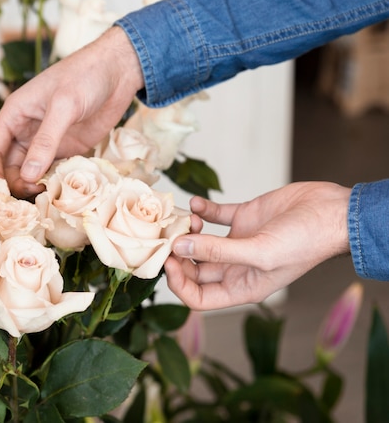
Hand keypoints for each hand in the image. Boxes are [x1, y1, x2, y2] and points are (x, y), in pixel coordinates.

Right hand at [0, 27, 143, 197]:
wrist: (118, 71)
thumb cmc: (86, 77)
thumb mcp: (63, 106)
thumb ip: (46, 141)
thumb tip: (28, 175)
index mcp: (15, 114)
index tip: (1, 191)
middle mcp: (26, 131)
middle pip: (8, 167)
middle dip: (14, 183)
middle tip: (31, 195)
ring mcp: (46, 142)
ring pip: (29, 173)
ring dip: (33, 186)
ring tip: (46, 194)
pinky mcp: (66, 150)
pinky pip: (52, 172)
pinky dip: (53, 183)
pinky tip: (61, 190)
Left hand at [164, 182, 350, 309]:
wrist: (333, 211)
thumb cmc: (306, 242)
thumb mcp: (261, 252)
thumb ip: (218, 251)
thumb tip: (179, 247)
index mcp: (242, 286)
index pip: (198, 297)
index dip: (179, 283)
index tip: (169, 261)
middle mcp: (236, 267)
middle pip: (193, 269)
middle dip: (178, 255)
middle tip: (169, 236)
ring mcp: (238, 241)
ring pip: (199, 241)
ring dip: (188, 230)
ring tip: (189, 219)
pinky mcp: (243, 218)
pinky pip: (213, 216)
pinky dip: (201, 209)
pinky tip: (197, 203)